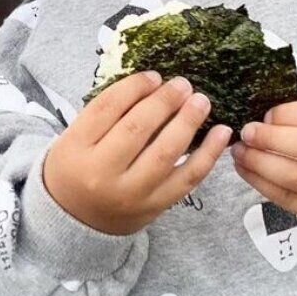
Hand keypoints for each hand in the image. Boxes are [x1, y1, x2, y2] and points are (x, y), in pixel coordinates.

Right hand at [42, 72, 231, 235]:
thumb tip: (153, 84)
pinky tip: (221, 132)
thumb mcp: (75, 138)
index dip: (134, 86)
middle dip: (164, 101)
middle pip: (137, 127)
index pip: (107, 108)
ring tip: (200, 101)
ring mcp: (130, 193)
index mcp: (75, 149)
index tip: (153, 76)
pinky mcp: (154, 206)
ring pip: (165, 152)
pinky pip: (188, 177)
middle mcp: (100, 173)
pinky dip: (208, 153)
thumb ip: (105, 114)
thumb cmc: (77, 168)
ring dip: (188, 122)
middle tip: (182, 84)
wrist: (77, 219)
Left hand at [232, 99, 296, 233]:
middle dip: (271, 140)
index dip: (289, 115)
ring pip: (296, 180)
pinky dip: (263, 185)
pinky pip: (290, 201)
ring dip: (259, 164)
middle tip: (245, 133)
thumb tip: (268, 118)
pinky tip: (247, 170)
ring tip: (239, 151)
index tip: (264, 114)